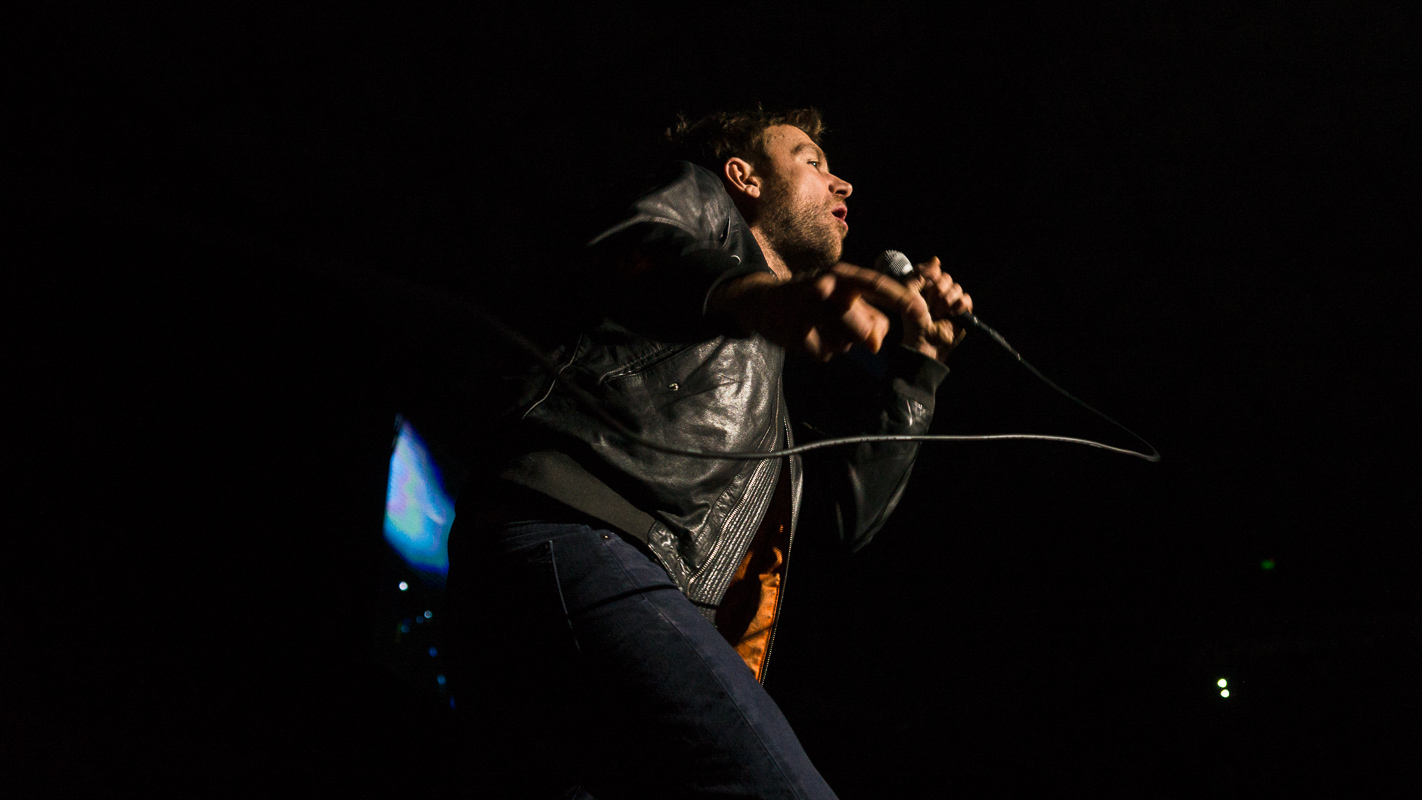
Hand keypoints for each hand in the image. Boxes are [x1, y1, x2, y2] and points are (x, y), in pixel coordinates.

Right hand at [709, 264, 930, 360]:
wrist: (762, 301)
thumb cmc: (812, 300)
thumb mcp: (842, 300)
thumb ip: (868, 318)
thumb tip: (877, 345)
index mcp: (842, 274)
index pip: (879, 285)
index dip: (903, 301)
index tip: (924, 315)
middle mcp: (826, 287)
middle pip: (864, 328)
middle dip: (862, 337)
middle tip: (847, 330)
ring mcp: (808, 310)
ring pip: (845, 343)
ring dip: (840, 343)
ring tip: (821, 329)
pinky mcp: (794, 332)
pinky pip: (825, 354)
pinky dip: (821, 350)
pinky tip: (806, 335)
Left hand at [901, 256, 972, 361]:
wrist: (924, 339)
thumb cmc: (913, 319)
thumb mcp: (909, 292)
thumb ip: (919, 273)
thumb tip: (936, 259)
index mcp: (926, 286)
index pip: (934, 270)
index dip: (930, 277)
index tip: (924, 287)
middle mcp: (939, 292)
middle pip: (947, 277)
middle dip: (938, 290)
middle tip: (930, 304)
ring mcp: (951, 301)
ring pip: (957, 287)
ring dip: (946, 300)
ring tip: (938, 313)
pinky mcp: (962, 312)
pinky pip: (966, 299)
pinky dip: (959, 305)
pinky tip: (951, 314)